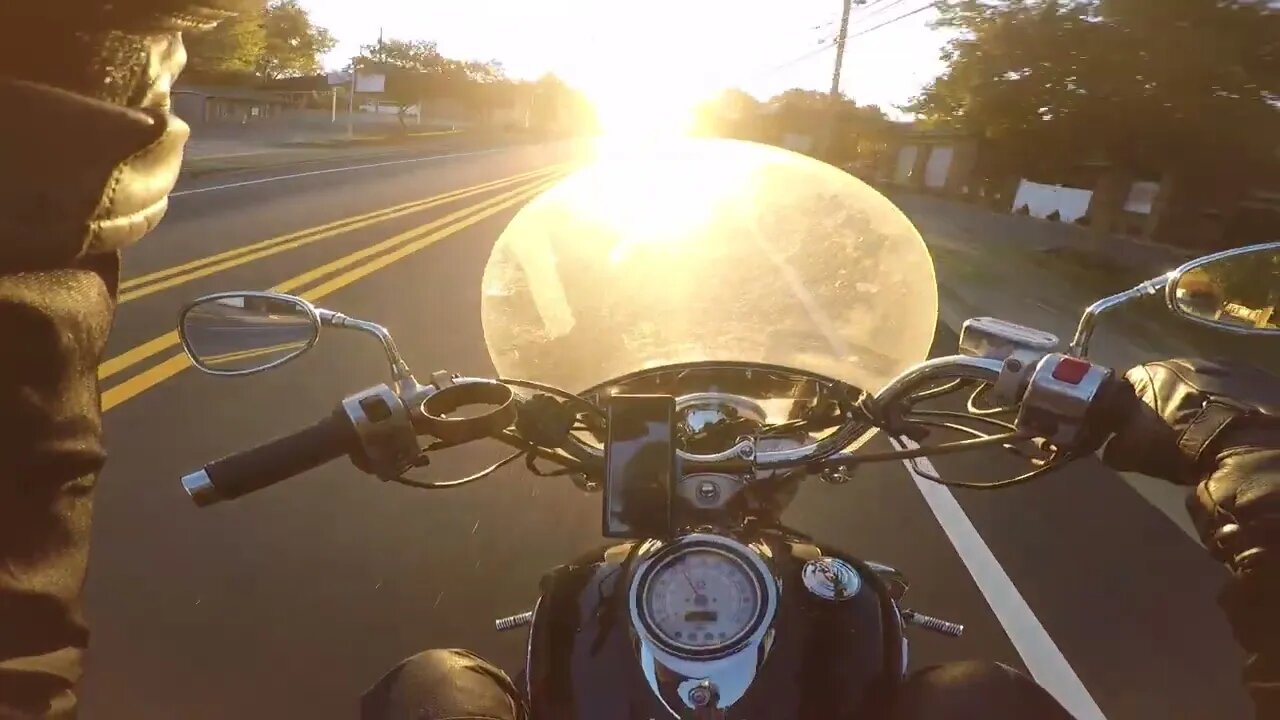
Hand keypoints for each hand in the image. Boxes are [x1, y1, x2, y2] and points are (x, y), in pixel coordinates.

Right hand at [1103, 359, 1279, 572]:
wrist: (1247, 446)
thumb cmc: (1181, 446)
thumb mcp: (1136, 454)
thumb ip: (1116, 447)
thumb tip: (1110, 449)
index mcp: (1149, 373)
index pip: (1126, 385)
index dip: (1124, 408)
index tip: (1127, 428)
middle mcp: (1183, 361)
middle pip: (1166, 382)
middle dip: (1164, 403)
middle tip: (1169, 433)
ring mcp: (1223, 366)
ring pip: (1200, 385)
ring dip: (1198, 403)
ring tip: (1204, 431)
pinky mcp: (1255, 377)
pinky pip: (1233, 391)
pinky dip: (1229, 405)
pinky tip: (1231, 427)